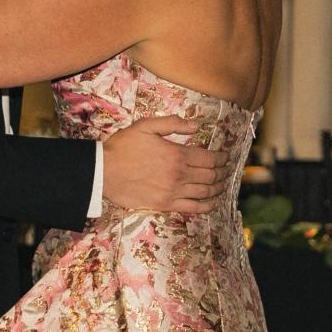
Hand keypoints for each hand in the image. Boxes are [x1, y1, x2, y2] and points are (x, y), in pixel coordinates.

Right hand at [102, 115, 229, 213]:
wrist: (103, 171)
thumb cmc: (123, 146)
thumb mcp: (146, 126)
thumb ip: (173, 123)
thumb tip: (195, 126)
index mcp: (177, 154)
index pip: (209, 158)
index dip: (222, 157)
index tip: (226, 156)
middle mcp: (179, 175)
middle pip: (211, 175)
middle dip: (223, 172)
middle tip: (227, 170)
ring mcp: (173, 192)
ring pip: (205, 192)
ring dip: (219, 188)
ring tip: (223, 184)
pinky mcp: (165, 204)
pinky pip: (193, 207)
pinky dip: (208, 206)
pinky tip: (214, 202)